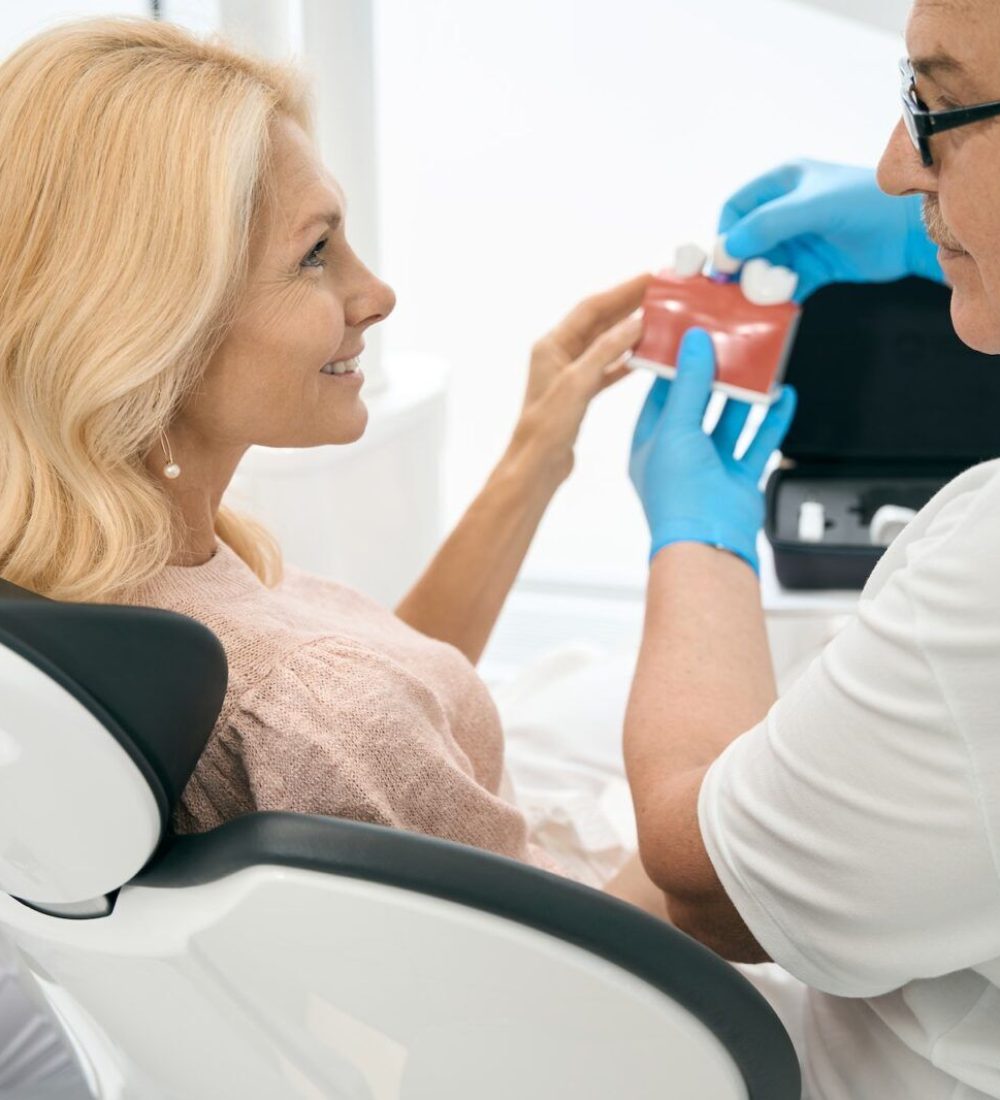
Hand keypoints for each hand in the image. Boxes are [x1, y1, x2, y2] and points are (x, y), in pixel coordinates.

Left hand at [510, 273, 651, 481]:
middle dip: (629, 305)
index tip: (649, 279)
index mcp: (552, 345)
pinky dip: (627, 360)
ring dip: (630, 331)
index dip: (621, 291)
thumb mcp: (577, 383)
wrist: (536, 467)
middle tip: (661, 293)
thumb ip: (606, 351)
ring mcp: (570, 374)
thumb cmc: (546, 428)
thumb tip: (635, 323)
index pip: (591, 308)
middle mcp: (559, 355)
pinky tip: (646, 355)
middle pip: (600, 321)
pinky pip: (607, 368)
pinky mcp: (580, 394)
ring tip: (660, 318)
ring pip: (605, 344)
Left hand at [629, 328, 796, 572]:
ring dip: (744, 394)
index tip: (690, 337)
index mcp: (649, 443)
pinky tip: (784, 396)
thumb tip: (693, 342)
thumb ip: (687, 383)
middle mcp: (678, 454)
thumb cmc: (678, 494)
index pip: (660, 394)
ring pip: (729, 420)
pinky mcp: (738, 478)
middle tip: (729, 342)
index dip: (674, 366)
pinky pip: (757, 442)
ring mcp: (709, 466)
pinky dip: (771, 419)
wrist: (709, 542)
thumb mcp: (675, 427)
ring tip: (758, 363)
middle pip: (697, 404)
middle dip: (714, 375)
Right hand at [718, 159, 943, 301]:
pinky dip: (777, 298)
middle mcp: (786, 211)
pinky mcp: (813, 267)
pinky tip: (777, 307)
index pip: (736, 208)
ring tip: (761, 298)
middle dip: (740, 266)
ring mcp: (800, 240)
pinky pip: (783, 286)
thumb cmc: (866, 204)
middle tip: (738, 288)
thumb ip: (767, 224)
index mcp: (782, 183)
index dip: (725, 235)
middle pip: (745, 242)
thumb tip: (727, 250)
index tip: (723, 264)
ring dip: (757, 285)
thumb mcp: (814, 206)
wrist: (912, 232)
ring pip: (762, 266)